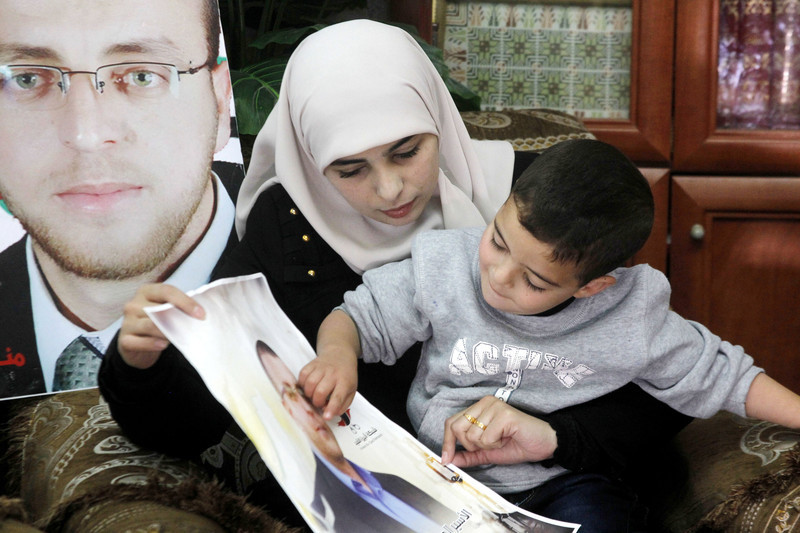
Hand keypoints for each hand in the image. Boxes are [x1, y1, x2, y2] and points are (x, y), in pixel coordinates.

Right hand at [117, 283, 203, 368]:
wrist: (136, 345)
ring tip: (180, 337)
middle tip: (195, 327)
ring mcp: (127, 322)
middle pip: (158, 309)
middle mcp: (133, 304)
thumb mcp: (164, 311)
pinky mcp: (124, 340)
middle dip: (179, 318)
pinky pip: (139, 342)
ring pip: (150, 326)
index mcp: (146, 292)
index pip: (167, 291)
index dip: (185, 302)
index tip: (201, 314)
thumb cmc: (156, 323)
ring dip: (167, 332)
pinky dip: (153, 344)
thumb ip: (177, 308)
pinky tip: (163, 345)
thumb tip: (199, 312)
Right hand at [298, 349, 357, 419]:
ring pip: (309, 384)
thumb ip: (342, 405)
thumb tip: (330, 414)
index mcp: (345, 382)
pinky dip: (302, 384)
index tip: (326, 417)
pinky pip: (302, 375)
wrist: (340, 354)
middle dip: (317, 402)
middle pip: (320, 391)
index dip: (331, 408)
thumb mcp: (351, 391)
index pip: (338, 397)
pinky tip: (308, 386)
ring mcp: (321, 367)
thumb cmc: (345, 376)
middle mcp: (333, 374)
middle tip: (320, 402)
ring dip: (309, 394)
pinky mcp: (311, 364)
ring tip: (313, 394)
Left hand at [440, 396, 557, 466]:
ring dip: (486, 445)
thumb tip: (448, 459)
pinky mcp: (504, 414)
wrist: (543, 445)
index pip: (451, 422)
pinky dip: (495, 444)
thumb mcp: (487, 452)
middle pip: (458, 428)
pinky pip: (486, 437)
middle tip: (489, 445)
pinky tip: (507, 438)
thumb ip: (468, 454)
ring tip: (501, 440)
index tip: (446, 460)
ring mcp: (494, 406)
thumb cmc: (517, 444)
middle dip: (470, 445)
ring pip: (472, 435)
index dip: (447, 442)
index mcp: (478, 408)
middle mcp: (485, 402)